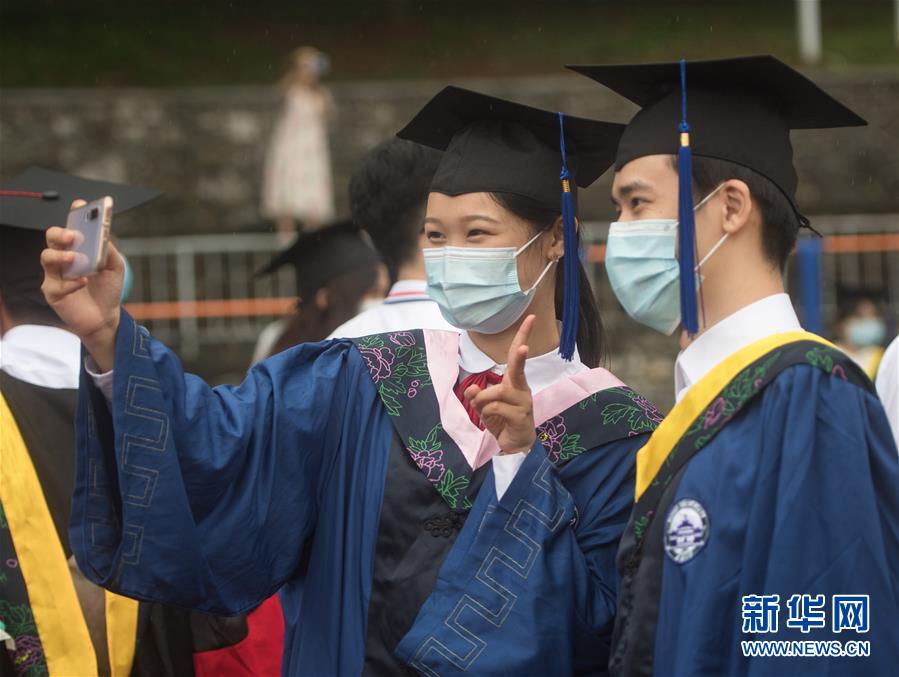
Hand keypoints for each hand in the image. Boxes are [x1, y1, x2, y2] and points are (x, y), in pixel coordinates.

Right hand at [40, 200, 123, 370]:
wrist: (106, 317)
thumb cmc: (108, 289)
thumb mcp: (114, 267)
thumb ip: (108, 250)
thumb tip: (103, 235)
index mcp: (77, 248)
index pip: (69, 227)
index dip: (73, 216)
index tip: (80, 205)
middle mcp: (62, 258)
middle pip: (51, 238)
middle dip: (60, 233)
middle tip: (73, 236)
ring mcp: (55, 275)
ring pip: (46, 257)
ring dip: (61, 255)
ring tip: (75, 258)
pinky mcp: (53, 293)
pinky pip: (55, 284)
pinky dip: (70, 282)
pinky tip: (83, 282)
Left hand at [465, 315, 536, 454]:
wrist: (514, 445)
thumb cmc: (502, 421)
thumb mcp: (484, 408)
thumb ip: (477, 397)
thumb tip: (471, 389)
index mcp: (513, 382)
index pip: (516, 355)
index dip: (522, 336)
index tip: (530, 318)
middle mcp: (521, 389)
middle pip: (518, 368)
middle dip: (519, 356)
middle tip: (524, 347)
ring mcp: (523, 402)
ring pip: (496, 393)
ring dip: (482, 401)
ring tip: (484, 411)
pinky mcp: (521, 416)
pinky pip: (495, 408)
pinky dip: (486, 413)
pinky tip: (493, 421)